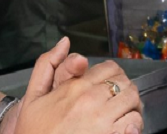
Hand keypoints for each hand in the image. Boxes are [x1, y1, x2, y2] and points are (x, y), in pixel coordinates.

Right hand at [12, 37, 142, 133]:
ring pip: (132, 100)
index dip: (113, 77)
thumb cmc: (34, 131)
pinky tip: (125, 130)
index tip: (111, 88)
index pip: (109, 69)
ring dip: (131, 107)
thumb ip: (46, 65)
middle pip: (124, 83)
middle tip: (120, 103)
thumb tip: (64, 42)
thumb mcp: (33, 96)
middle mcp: (90, 99)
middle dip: (124, 90)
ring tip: (123, 116)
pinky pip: (133, 123)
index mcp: (74, 86)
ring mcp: (101, 119)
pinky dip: (133, 125)